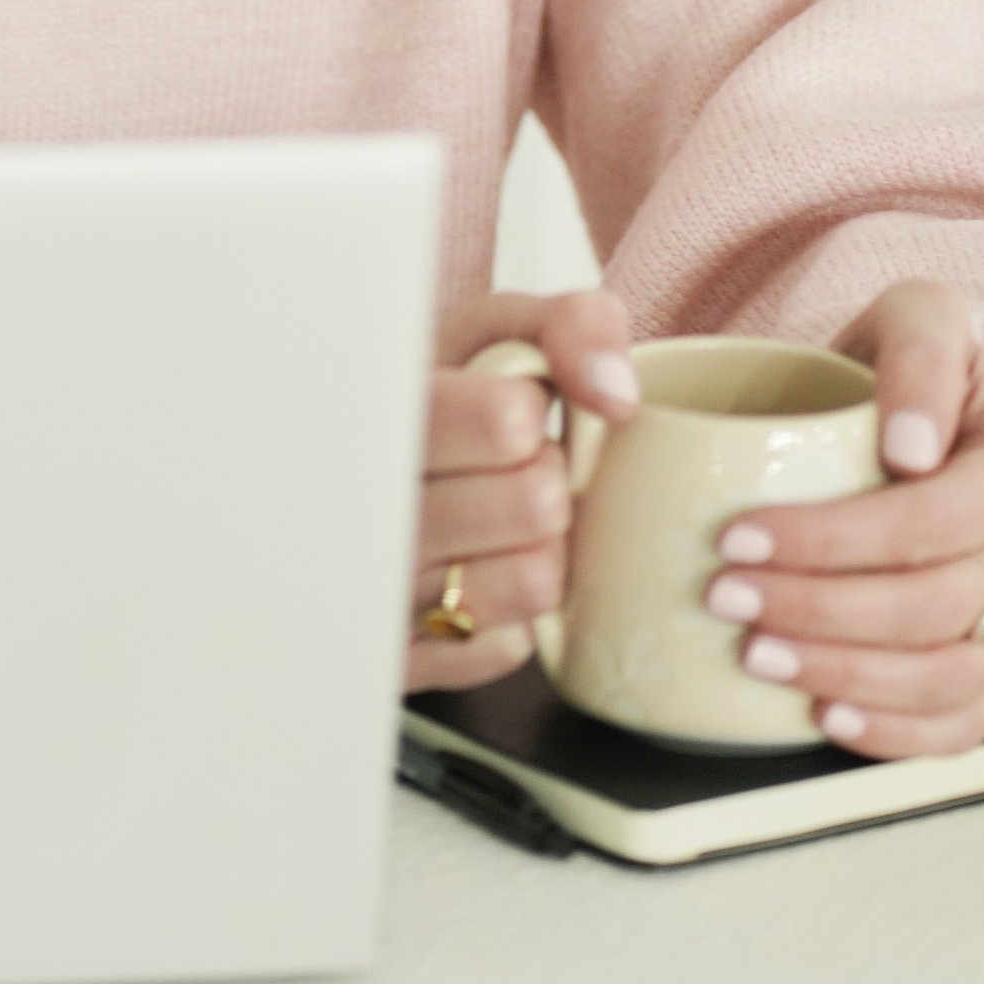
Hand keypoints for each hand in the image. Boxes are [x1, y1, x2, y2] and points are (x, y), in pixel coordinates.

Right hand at [409, 288, 641, 691]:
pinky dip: (510, 613)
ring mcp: (382, 588)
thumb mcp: (497, 334)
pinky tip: (475, 571)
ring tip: (493, 521)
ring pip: (534, 582)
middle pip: (536, 504)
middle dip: (542, 480)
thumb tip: (618, 395)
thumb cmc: (445, 399)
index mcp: (385, 411)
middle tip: (502, 469)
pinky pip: (509, 647)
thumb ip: (572, 326)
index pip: (508, 420)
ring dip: (536, 549)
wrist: (365, 466)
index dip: (529, 412)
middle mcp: (371, 502)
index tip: (502, 408)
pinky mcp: (402, 657)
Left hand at [700, 281, 983, 756]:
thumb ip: (920, 348)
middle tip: (726, 596)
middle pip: (930, 610)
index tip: (738, 534)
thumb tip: (910, 444)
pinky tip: (822, 713)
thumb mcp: (919, 319)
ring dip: (840, 673)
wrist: (940, 431)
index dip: (829, 540)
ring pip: (941, 679)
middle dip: (817, 610)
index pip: (926, 524)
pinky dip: (891, 734)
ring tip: (754, 654)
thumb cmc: (917, 378)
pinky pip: (957, 729)